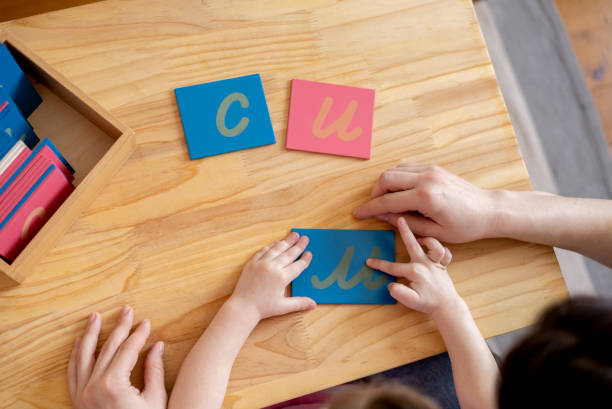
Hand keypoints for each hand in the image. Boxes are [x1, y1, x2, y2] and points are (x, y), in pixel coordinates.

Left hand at [68, 306, 165, 408]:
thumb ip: (154, 370)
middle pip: (108, 348)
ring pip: (85, 355)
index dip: (139, 334)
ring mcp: (82, 394)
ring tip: (96, 316)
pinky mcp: (78, 401)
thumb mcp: (155, 400)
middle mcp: (94, 387)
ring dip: (91, 334)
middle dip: (120, 327)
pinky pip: (73, 372)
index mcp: (114, 385)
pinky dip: (76, 355)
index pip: (128, 350)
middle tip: (127, 310)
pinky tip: (81, 342)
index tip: (147, 322)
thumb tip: (157, 346)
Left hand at [230, 232, 315, 320]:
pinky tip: (276, 242)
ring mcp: (261, 264)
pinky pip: (263, 251)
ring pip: (276, 249)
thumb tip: (314, 304)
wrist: (243, 307)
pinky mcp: (252, 263)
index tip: (309, 253)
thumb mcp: (283, 307)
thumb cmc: (263, 308)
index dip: (304, 259)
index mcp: (282, 278)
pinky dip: (271, 246)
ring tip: (293, 235)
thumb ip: (300, 303)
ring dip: (286, 241)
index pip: (297, 266)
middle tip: (305, 238)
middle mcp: (272, 268)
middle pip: (289, 254)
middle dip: (298, 246)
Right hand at [353, 163, 496, 242]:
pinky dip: (397, 178)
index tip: (358, 213)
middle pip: (386, 179)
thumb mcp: (434, 232)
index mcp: (426, 197)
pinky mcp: (433, 168)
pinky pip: (406, 168)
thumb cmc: (465, 226)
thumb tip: (383, 216)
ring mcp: (430, 170)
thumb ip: (405, 223)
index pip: (388, 201)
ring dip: (385, 184)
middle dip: (375, 193)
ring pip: (395, 170)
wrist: (488, 210)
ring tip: (387, 201)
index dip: (370, 208)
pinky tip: (400, 192)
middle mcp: (425, 179)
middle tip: (375, 207)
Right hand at [367, 217, 459, 315]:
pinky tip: (432, 250)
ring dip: (427, 240)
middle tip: (400, 219)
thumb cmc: (428, 304)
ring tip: (419, 238)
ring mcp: (435, 263)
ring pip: (433, 245)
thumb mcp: (412, 302)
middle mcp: (425, 264)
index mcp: (415, 271)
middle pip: (413, 244)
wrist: (447, 306)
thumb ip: (400, 293)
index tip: (369, 261)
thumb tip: (391, 285)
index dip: (379, 264)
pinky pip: (445, 253)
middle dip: (405, 231)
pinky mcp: (442, 265)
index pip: (393, 267)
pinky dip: (441, 249)